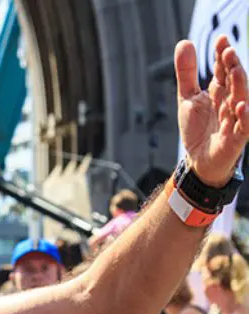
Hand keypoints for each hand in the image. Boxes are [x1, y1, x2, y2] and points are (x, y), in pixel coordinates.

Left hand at [176, 37, 248, 186]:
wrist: (197, 160)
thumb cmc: (197, 129)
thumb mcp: (187, 97)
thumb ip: (187, 72)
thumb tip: (185, 42)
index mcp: (220, 92)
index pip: (223, 70)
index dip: (222, 56)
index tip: (220, 40)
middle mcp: (230, 103)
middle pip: (234, 82)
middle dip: (232, 66)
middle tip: (227, 51)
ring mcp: (235, 120)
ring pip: (241, 100)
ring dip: (239, 85)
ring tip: (235, 70)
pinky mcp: (236, 138)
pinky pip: (243, 126)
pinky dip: (244, 116)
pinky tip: (240, 105)